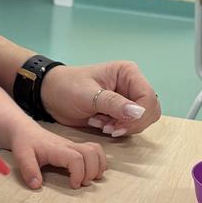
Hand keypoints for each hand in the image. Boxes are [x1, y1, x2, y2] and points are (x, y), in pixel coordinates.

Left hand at [9, 121, 106, 189]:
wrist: (25, 131)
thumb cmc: (25, 143)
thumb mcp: (21, 156)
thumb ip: (28, 170)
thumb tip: (36, 185)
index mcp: (57, 149)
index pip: (76, 158)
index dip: (79, 173)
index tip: (73, 185)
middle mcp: (69, 145)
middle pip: (91, 153)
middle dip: (92, 171)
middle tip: (83, 183)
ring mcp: (74, 146)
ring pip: (96, 150)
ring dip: (98, 166)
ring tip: (90, 179)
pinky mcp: (76, 148)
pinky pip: (95, 150)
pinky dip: (99, 161)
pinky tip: (92, 172)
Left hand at [40, 60, 160, 136]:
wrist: (51, 95)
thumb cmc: (67, 87)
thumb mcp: (88, 95)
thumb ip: (114, 104)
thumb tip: (139, 112)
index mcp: (128, 73)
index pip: (148, 97)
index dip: (138, 115)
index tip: (118, 127)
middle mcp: (132, 85)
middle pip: (150, 110)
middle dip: (131, 124)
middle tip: (109, 128)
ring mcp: (127, 99)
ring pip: (142, 120)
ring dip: (123, 127)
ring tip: (101, 124)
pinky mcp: (121, 112)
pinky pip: (131, 125)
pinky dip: (118, 130)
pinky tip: (100, 124)